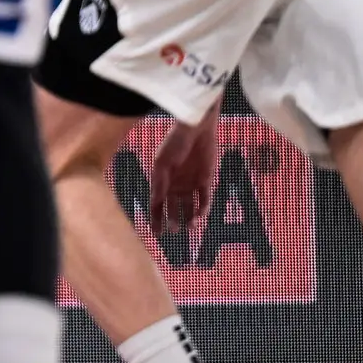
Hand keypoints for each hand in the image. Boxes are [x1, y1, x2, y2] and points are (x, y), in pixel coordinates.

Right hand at [149, 110, 217, 233]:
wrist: (195, 129)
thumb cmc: (174, 142)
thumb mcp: (162, 163)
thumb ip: (159, 183)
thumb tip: (154, 202)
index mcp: (161, 180)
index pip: (157, 204)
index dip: (156, 218)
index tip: (156, 233)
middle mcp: (176, 185)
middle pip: (174, 208)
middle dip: (173, 221)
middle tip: (174, 231)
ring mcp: (191, 184)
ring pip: (190, 208)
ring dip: (190, 219)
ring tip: (191, 228)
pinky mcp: (207, 181)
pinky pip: (205, 201)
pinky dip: (203, 211)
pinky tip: (201, 218)